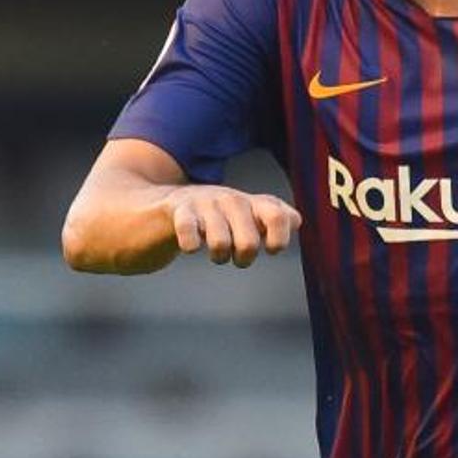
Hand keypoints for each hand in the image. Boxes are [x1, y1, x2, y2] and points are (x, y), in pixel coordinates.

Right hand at [167, 186, 300, 266]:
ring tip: (216, 254)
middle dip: (244, 257)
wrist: (160, 208)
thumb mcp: (244, 217)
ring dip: (219, 256)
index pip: (280, 216)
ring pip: (220, 242)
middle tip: (237, 258)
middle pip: (249, 241)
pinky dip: (190, 244)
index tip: (271, 249)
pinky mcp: (178, 209)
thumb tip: (297, 221)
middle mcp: (231, 199)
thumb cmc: (211, 219)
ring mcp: (204, 202)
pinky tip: (191, 246)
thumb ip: (275, 220)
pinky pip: (189, 232)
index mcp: (251, 203)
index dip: (279, 239)